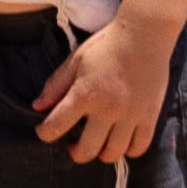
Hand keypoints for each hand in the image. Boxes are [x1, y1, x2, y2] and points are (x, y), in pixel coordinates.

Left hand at [37, 5, 174, 159]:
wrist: (144, 33)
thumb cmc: (106, 45)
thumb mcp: (75, 60)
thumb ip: (55, 85)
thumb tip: (37, 107)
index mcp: (85, 94)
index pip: (55, 127)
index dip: (45, 134)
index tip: (45, 131)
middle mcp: (107, 109)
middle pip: (86, 151)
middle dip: (75, 152)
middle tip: (74, 144)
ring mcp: (130, 115)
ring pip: (113, 154)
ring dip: (101, 153)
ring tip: (99, 142)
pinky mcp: (149, 116)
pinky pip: (139, 148)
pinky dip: (129, 150)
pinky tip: (122, 140)